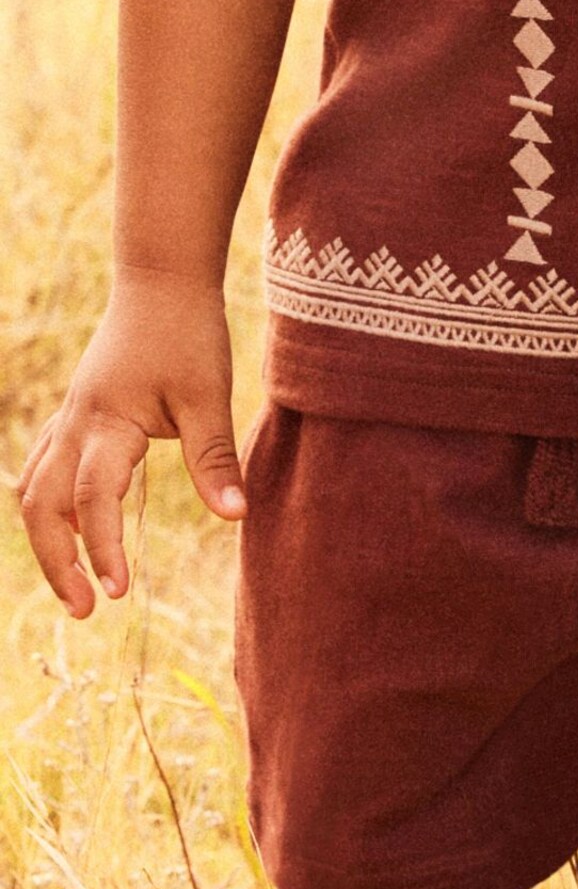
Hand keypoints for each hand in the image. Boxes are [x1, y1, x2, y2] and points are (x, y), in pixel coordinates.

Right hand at [15, 272, 243, 615]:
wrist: (162, 278)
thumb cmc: (188, 333)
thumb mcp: (209, 394)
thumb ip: (214, 458)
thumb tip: (234, 518)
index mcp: (107, 422)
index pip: (91, 499)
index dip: (101, 548)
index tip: (117, 593)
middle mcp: (76, 424)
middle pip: (41, 505)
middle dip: (57, 562)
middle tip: (86, 610)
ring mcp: (69, 417)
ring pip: (32, 488)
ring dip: (46, 538)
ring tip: (75, 584)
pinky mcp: (75, 412)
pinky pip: (40, 466)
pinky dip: (45, 503)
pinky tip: (66, 528)